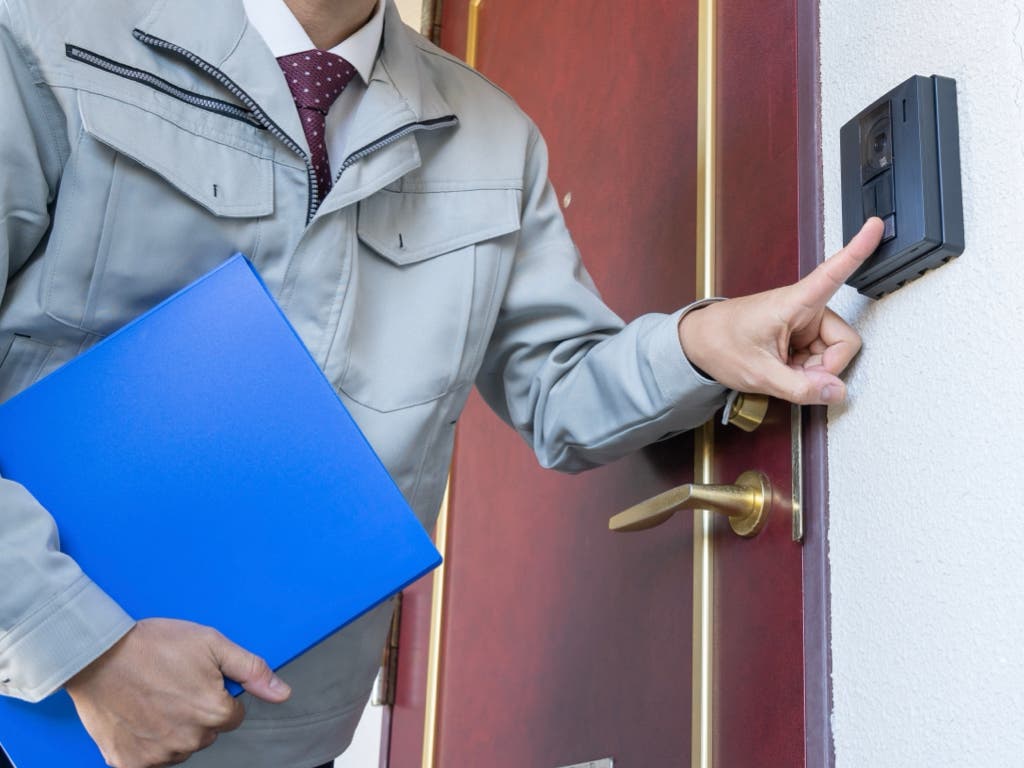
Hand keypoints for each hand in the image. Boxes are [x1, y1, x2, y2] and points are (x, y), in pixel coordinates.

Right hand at [65, 618, 291, 767]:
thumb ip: (251, 670)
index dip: (217, 695)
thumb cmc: (155, 645)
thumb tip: (283, 693)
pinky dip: (145, 743)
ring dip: (172, 729)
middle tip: (172, 685)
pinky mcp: (128, 763)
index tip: (196, 679)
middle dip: (196, 713)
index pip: (232, 716)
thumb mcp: (212, 644)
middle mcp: (189, 740)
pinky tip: (137, 717)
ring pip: (180, 747)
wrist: (97, 654)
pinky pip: (150, 760)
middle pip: (206, 733)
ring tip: (152, 697)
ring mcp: (157, 755)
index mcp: (214, 712)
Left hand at [678, 217, 883, 404]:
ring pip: (831, 353)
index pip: (831, 273)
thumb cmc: (719, 344)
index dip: (857, 250)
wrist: (695, 343)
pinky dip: (804, 370)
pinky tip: (783, 370)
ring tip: (782, 371)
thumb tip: (835, 392)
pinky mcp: (797, 334)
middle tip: (795, 376)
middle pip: (842, 342)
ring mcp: (801, 322)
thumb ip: (799, 387)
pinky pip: (817, 356)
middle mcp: (802, 307)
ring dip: (812, 370)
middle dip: (825, 367)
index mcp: (793, 303)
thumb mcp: (758, 373)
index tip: (874, 225)